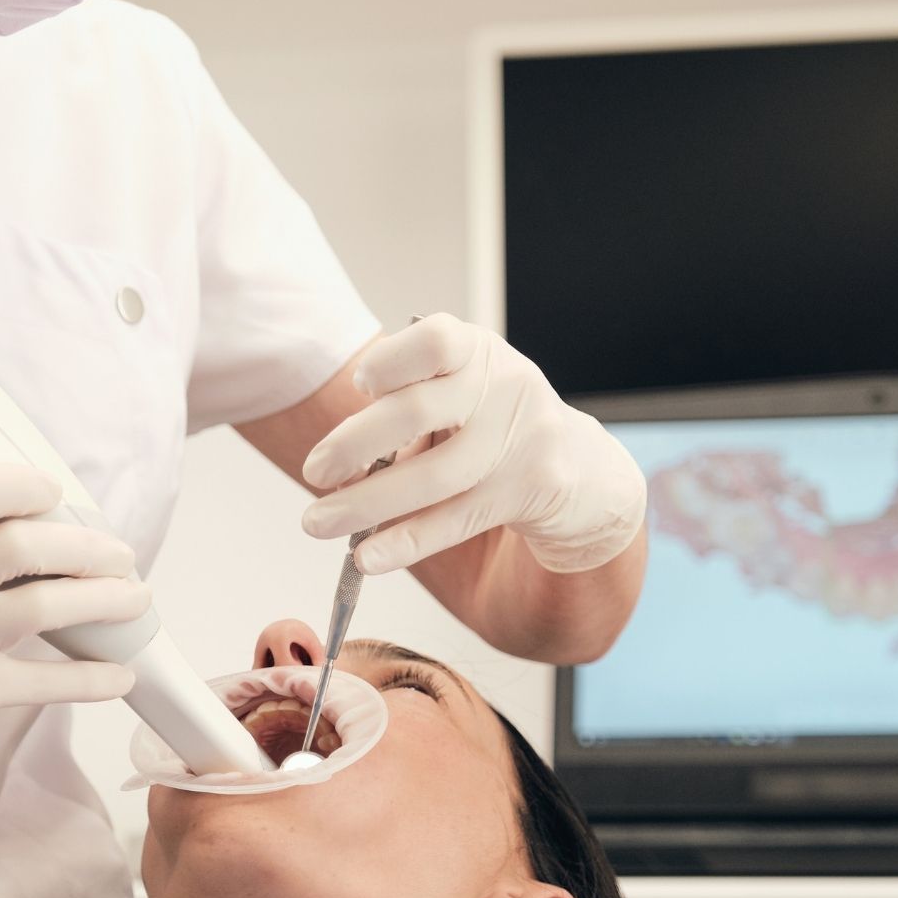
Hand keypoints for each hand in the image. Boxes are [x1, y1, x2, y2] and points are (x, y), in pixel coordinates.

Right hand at [0, 463, 149, 860]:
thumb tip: (51, 529)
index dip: (21, 484)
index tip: (57, 492)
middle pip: (23, 545)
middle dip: (89, 547)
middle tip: (123, 556)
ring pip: (45, 605)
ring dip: (105, 601)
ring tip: (136, 600)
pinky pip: (44, 680)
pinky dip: (92, 678)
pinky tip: (121, 676)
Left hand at [300, 314, 646, 576]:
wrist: (583, 471)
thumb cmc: (494, 425)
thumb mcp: (462, 394)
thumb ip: (407, 410)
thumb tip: (337, 463)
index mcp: (476, 351)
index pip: (433, 340)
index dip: (389, 362)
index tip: (360, 387)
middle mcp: (503, 386)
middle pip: (416, 412)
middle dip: (354, 445)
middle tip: (313, 470)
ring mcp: (522, 438)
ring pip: (433, 477)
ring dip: (365, 505)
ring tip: (316, 522)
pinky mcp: (533, 489)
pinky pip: (456, 520)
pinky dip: (406, 542)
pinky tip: (366, 557)